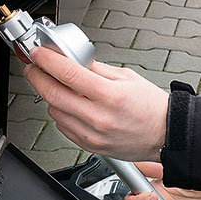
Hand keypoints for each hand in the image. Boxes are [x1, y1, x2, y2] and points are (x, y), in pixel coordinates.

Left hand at [23, 47, 168, 161]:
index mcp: (111, 95)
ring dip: (50, 96)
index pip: (68, 74)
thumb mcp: (127, 77)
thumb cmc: (151, 107)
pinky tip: (71, 105)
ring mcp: (92, 134)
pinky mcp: (89, 145)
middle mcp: (99, 117)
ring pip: (54, 112)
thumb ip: (97, 69)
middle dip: (37, 77)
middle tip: (35, 67)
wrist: (165, 135)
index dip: (47, 60)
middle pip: (53, 94)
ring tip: (59, 87)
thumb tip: (73, 60)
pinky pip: (63, 127)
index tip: (38, 54)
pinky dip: (61, 113)